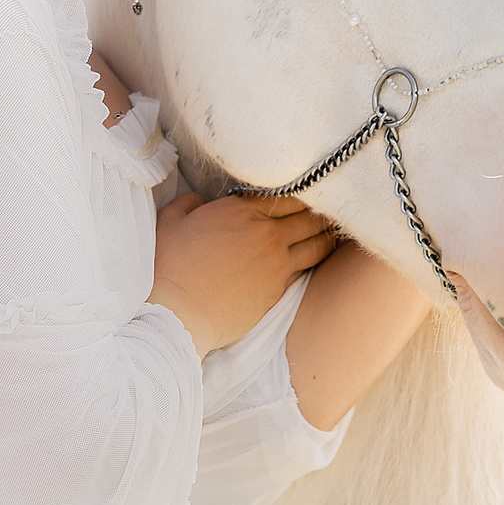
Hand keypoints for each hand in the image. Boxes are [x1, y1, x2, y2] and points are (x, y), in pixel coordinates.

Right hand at [151, 192, 337, 354]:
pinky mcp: (279, 289)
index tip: (309, 189)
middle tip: (332, 207)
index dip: (301, 190)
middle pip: (309, 215)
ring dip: (327, 234)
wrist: (176, 314)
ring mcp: (277, 263)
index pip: (287, 193)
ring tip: (335, 229)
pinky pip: (308, 267)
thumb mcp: (171, 219)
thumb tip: (202, 200)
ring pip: (318, 242)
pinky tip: (322, 254)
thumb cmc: (167, 266)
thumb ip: (191, 202)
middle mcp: (266, 232)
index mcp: (241, 209)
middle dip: (321, 210)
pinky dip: (317, 258)